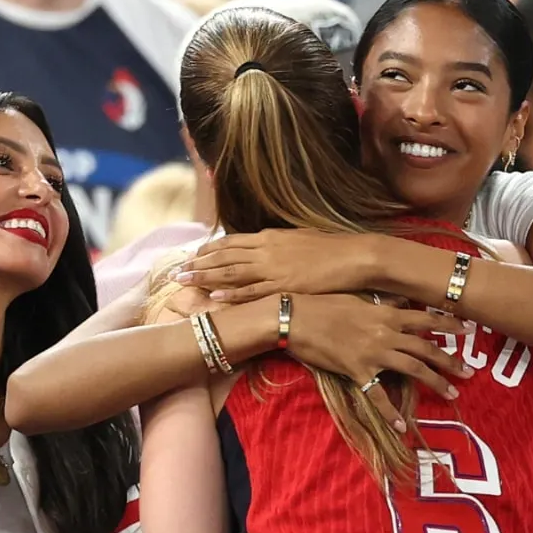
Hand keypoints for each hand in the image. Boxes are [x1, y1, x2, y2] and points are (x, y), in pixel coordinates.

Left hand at [179, 230, 379, 301]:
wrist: (356, 256)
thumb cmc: (335, 247)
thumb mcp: (302, 237)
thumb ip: (280, 243)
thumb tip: (269, 244)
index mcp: (270, 236)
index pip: (231, 241)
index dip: (209, 249)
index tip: (194, 256)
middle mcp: (266, 249)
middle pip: (223, 256)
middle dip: (197, 264)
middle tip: (176, 273)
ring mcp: (274, 268)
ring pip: (231, 272)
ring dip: (205, 277)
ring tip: (184, 283)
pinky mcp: (285, 286)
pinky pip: (253, 291)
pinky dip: (232, 293)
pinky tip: (215, 296)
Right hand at [286, 294, 468, 398]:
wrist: (295, 319)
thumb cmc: (322, 304)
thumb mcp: (357, 297)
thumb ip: (383, 302)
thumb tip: (403, 300)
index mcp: (386, 314)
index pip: (426, 319)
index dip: (449, 325)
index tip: (469, 329)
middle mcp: (386, 333)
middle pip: (426, 349)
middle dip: (451, 361)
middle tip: (470, 372)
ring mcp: (373, 353)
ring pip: (413, 370)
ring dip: (436, 383)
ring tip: (453, 393)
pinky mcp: (358, 371)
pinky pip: (377, 395)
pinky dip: (389, 411)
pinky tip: (401, 425)